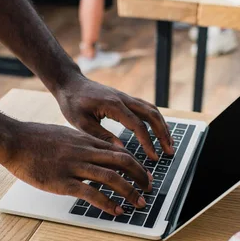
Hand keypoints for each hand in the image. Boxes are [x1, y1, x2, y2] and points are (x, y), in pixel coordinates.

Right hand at [4, 122, 152, 214]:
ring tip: (139, 203)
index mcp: (86, 141)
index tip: (144, 175)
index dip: (136, 165)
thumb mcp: (65, 135)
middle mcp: (85, 152)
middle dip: (140, 177)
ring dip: (130, 191)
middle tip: (148, 189)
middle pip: (123, 162)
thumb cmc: (35, 138)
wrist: (14, 141)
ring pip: (112, 177)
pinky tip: (116, 210)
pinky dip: (108, 203)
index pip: (119, 152)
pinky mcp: (63, 182)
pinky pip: (91, 193)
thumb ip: (81, 145)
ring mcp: (75, 166)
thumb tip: (93, 154)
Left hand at [56, 75, 173, 160]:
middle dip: (163, 134)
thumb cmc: (72, 102)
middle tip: (169, 151)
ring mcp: (126, 97)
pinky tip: (159, 131)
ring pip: (152, 110)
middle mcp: (124, 99)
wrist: (70, 83)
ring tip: (169, 143)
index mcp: (113, 105)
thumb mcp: (81, 123)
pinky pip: (146, 108)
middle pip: (152, 115)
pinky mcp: (125, 99)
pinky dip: (156, 120)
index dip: (147, 142)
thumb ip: (101, 136)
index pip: (137, 125)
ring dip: (163, 126)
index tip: (153, 157)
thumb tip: (121, 150)